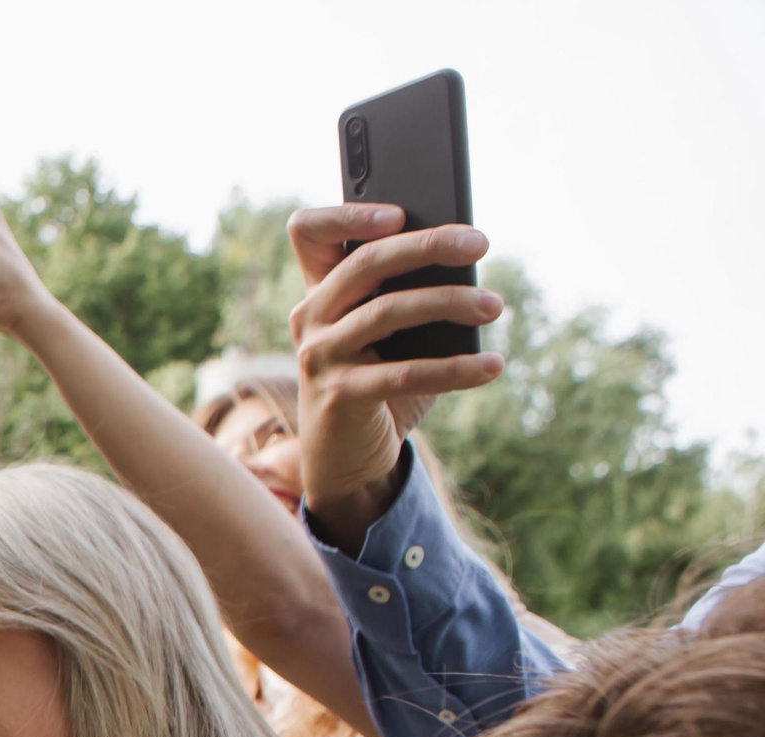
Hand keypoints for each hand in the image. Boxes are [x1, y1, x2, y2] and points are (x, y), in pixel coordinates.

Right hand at [286, 204, 504, 550]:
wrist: (351, 456)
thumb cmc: (381, 380)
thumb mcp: (392, 332)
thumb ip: (410, 292)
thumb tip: (467, 258)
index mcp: (319, 291)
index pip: (307, 230)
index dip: (347, 214)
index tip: (401, 213)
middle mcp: (309, 318)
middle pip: (363, 262)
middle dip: (426, 246)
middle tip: (479, 243)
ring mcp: (318, 357)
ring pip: (388, 311)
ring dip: (451, 302)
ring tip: (495, 306)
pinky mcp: (340, 396)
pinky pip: (405, 373)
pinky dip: (456, 369)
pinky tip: (492, 366)